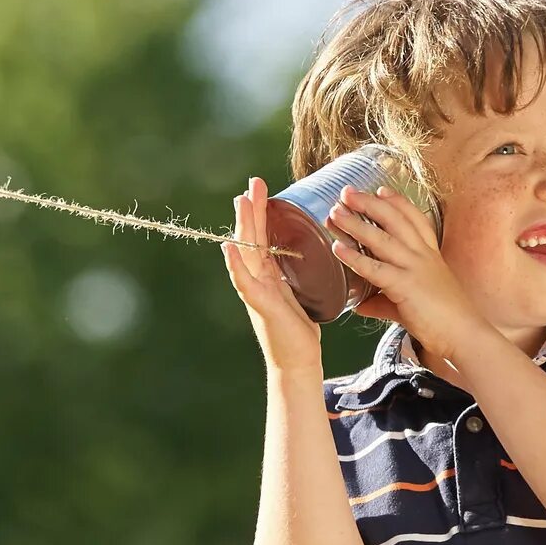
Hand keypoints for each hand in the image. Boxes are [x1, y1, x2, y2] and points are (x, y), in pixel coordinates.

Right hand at [224, 177, 327, 377]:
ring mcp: (256, 291)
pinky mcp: (260, 306)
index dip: (260, 213)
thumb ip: (299, 276)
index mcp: (268, 275)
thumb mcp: (301, 294)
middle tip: (253, 183)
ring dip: (243, 227)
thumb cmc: (301, 330)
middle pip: (251, 239)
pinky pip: (244, 282)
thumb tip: (317, 254)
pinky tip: (229, 249)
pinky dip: (235, 265)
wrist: (298, 361)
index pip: (262, 237)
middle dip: (251, 210)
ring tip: (241, 202)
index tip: (261, 189)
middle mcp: (257, 280)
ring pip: (246, 253)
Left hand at [324, 186, 487, 368]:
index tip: (381, 190)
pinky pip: (375, 268)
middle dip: (370, 204)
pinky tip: (337, 247)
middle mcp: (423, 256)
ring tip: (334, 212)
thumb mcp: (412, 303)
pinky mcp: (406, 286)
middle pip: (395, 220)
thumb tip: (360, 305)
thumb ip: (384, 301)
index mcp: (430, 255)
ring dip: (355, 223)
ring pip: (381, 239)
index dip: (398, 203)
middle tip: (347, 192)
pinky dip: (354, 256)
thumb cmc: (443, 320)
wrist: (465, 335)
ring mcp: (415, 269)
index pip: (415, 219)